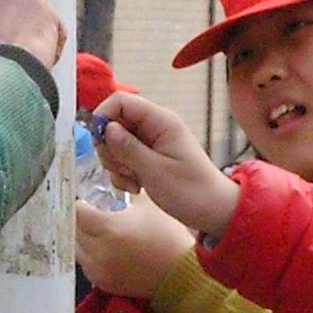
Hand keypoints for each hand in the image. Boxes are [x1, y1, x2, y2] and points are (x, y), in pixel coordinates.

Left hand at [76, 190, 196, 298]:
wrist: (182, 273)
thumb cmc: (168, 236)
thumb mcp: (149, 204)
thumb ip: (124, 190)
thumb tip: (110, 179)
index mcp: (109, 229)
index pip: (76, 212)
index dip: (81, 204)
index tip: (88, 202)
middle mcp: (99, 252)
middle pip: (73, 230)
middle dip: (82, 221)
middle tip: (95, 215)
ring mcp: (99, 270)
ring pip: (76, 249)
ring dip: (84, 238)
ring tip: (101, 232)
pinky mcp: (103, 283)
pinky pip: (86, 264)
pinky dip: (91, 255)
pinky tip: (108, 249)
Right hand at [90, 92, 239, 237]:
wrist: (213, 211)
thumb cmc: (193, 191)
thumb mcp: (155, 171)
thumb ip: (127, 148)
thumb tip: (105, 128)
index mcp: (161, 121)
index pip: (120, 101)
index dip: (103, 117)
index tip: (99, 143)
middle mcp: (154, 127)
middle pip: (113, 123)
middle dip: (110, 149)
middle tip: (124, 169)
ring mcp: (150, 143)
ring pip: (115, 144)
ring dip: (117, 166)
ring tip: (135, 181)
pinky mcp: (147, 158)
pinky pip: (123, 159)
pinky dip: (123, 175)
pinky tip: (137, 187)